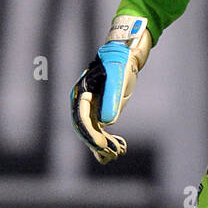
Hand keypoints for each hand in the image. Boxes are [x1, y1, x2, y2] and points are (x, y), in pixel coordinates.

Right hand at [71, 16, 151, 163]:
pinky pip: (101, 129)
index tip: (102, 145)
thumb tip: (106, 122)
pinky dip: (108, 140)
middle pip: (85, 128)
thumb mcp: (118, 78)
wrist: (126, 51)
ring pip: (93, 131)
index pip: (82, 118)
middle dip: (96, 144)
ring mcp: (93, 105)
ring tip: (116, 155)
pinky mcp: (102, 108)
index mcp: (82, 92)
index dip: (91, 134)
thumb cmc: (120, 61)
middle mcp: (84, 101)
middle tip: (111, 156)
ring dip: (103, 145)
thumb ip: (112, 98)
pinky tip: (119, 148)